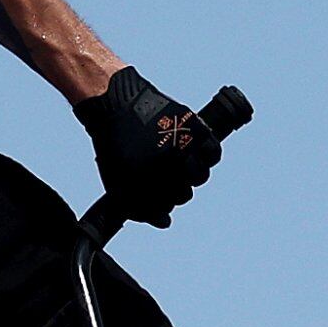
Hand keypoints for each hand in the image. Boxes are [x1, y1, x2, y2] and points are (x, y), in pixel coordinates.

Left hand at [74, 64, 218, 225]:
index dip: (159, 207)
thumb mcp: (116, 180)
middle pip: (183, 195)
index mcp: (147, 180)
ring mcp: (183, 146)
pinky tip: (197, 156)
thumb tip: (164, 223)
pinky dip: (208, 158)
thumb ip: (137, 207)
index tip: (155, 198)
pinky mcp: (194, 128)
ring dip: (191, 177)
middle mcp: (168, 164)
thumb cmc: (115, 143)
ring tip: (180, 167)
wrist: (117, 103)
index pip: (164, 208)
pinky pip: (212, 152)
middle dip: (174, 192)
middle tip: (164, 179)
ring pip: (199, 176)